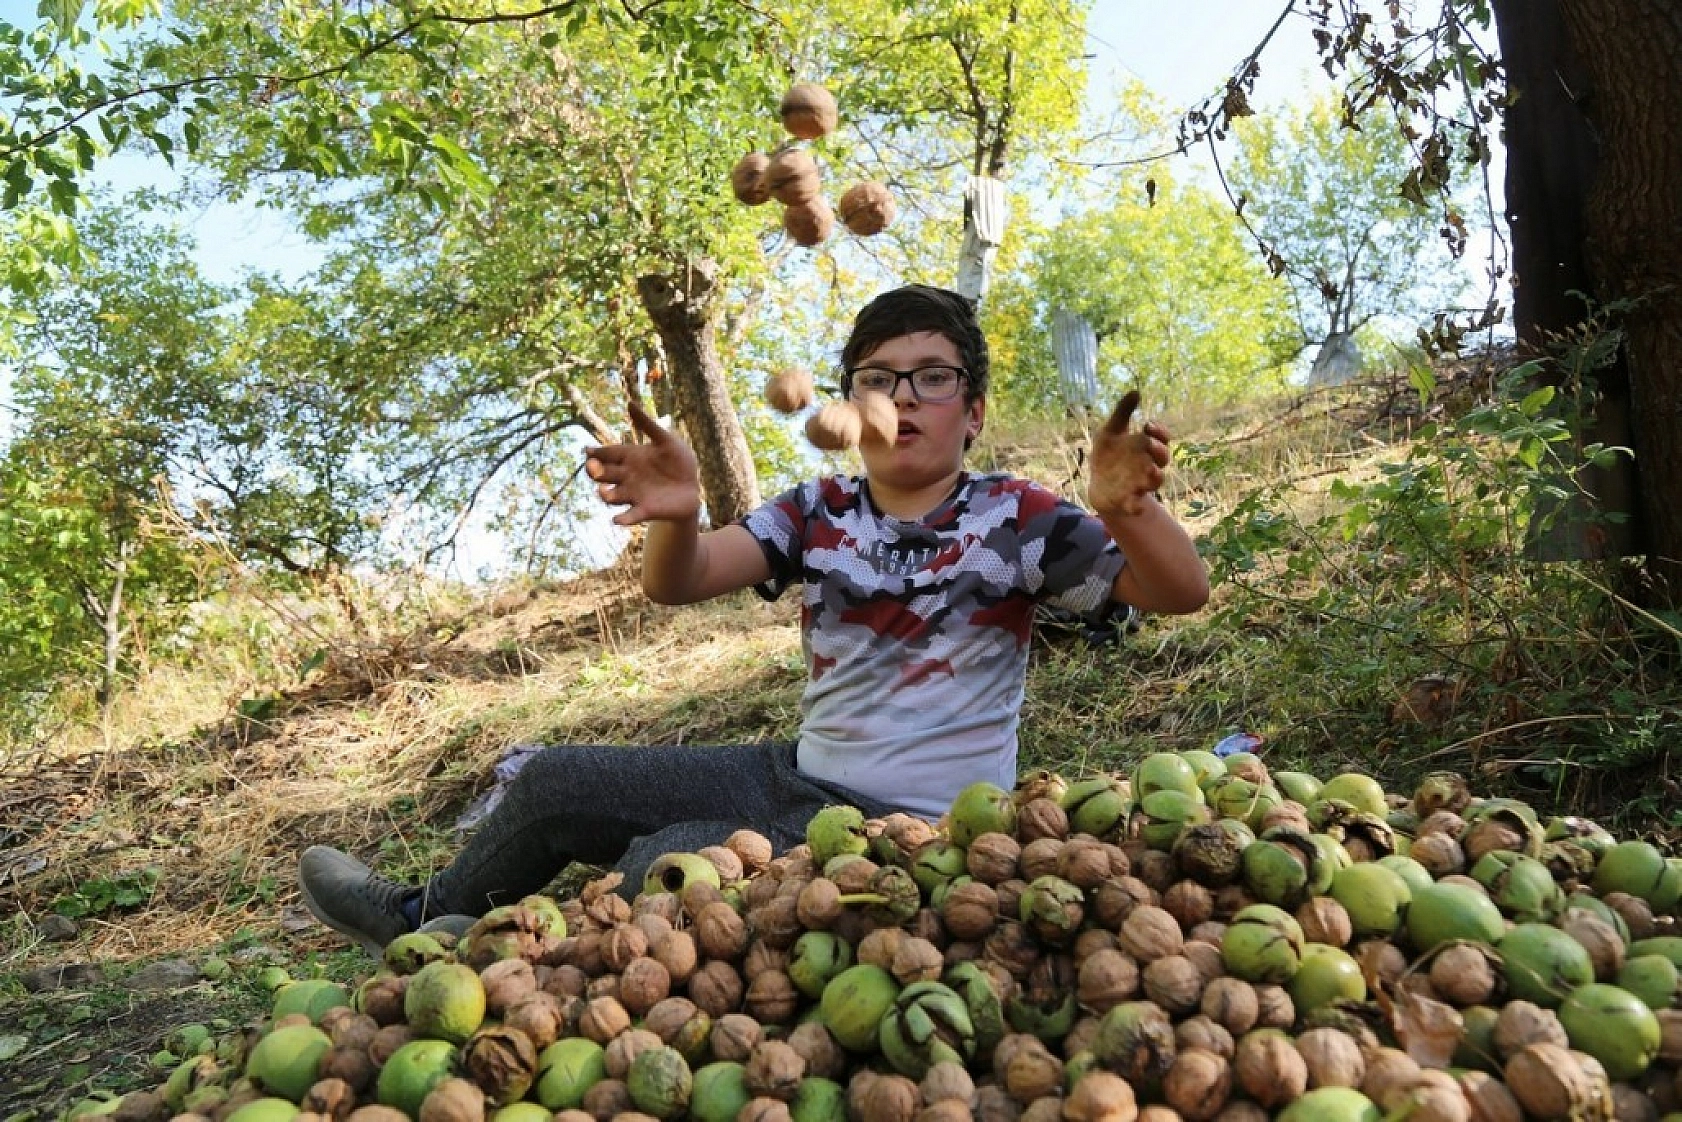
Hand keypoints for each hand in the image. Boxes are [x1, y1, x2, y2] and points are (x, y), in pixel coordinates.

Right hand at [585, 398, 701, 525]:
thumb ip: (648, 425)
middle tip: (592, 467)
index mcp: (630, 458)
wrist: (692, 487)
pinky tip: (617, 520)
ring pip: (611, 496)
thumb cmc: (679, 463)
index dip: (596, 453)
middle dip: (595, 472)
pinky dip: (623, 519)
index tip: (588, 452)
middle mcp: (626, 477)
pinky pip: (630, 515)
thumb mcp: (666, 441)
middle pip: (603, 474)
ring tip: (603, 492)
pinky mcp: (645, 510)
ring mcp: (634, 494)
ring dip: (605, 495)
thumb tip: (629, 403)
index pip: (607, 454)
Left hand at [1087, 390, 1169, 518]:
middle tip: (1147, 442)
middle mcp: (1148, 466)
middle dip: (1158, 451)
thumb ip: (1123, 412)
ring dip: (1153, 475)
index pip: (1162, 439)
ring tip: (1147, 468)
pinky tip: (1136, 505)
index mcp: (1145, 448)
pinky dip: (1137, 507)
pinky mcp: (1128, 501)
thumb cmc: (1109, 455)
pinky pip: (1137, 507)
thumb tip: (1136, 391)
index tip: (1148, 424)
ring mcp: (1140, 484)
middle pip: (1162, 459)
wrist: (1098, 483)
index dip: (1160, 432)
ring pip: (1155, 481)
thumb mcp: (1111, 431)